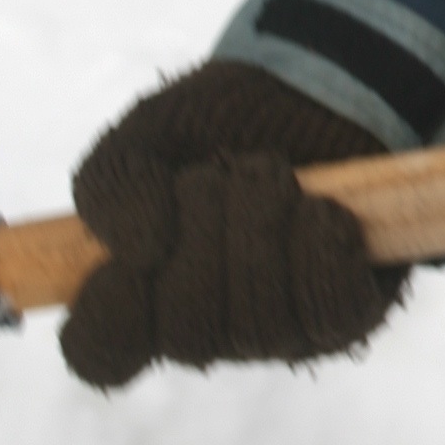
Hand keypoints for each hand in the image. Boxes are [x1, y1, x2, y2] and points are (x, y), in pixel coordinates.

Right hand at [62, 61, 400, 388]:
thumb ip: (115, 186)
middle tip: (220, 173)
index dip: (110, 314)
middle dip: (203, 232)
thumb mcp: (149, 134)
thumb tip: (140, 254)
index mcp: (143, 295)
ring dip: (261, 227)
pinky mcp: (342, 318)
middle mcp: (208, 328)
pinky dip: (322, 250)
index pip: (102, 354)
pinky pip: (329, 313)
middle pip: (188, 333)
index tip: (135, 254)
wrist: (317, 90)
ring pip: (260, 323)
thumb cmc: (221, 124)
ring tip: (273, 177)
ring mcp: (277, 332)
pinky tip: (321, 210)